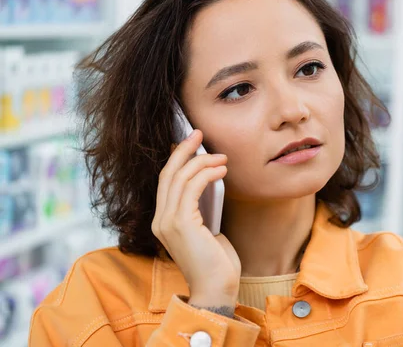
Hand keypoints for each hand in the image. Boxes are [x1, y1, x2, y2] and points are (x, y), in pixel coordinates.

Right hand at [152, 130, 239, 306]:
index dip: (177, 159)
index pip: (165, 182)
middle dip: (184, 150)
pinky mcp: (180, 224)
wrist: (217, 290)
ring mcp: (167, 222)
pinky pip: (191, 188)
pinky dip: (207, 174)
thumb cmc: (216, 263)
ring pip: (180, 177)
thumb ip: (201, 209)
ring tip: (222, 157)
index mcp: (163, 222)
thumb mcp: (207, 229)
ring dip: (202, 161)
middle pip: (167, 173)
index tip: (192, 143)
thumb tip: (210, 183)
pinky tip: (221, 170)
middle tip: (200, 133)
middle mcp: (160, 220)